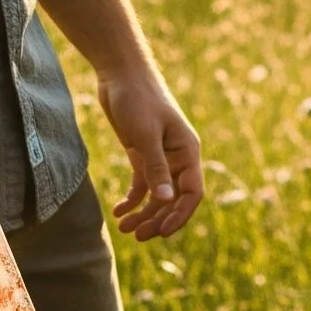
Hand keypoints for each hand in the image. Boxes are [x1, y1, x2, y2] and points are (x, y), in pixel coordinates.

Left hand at [98, 68, 203, 241]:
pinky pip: (142, 183)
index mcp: (187, 151)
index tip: (160, 232)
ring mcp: (159, 156)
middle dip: (157, 218)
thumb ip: (156, 168)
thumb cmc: (138, 99)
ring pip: (157, 194)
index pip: (192, 192)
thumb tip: (166, 201)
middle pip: (173, 198)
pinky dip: (132, 199)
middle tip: (137, 236)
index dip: (179, 215)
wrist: (121, 74)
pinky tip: (118, 210)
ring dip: (143, 213)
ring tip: (124, 228)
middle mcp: (177, 157)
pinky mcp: (141, 153)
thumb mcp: (145, 135)